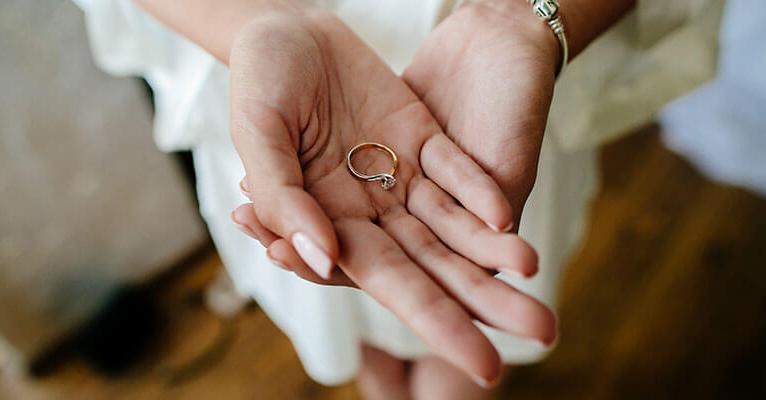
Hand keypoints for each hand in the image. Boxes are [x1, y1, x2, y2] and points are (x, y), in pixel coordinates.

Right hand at [228, 7, 555, 382]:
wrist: (288, 27)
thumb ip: (285, 198)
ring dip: (497, 252)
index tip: (482, 364)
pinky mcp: (422, 139)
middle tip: (541, 334)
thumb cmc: (260, 79)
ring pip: (455, 225)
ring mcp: (399, 175)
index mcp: (326, 222)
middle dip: (484, 301)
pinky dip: (478, 192)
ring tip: (538, 279)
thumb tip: (324, 261)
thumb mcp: (259, 134)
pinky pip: (456, 170)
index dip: (436, 322)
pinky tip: (507, 220)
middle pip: (435, 266)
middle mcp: (369, 210)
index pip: (388, 283)